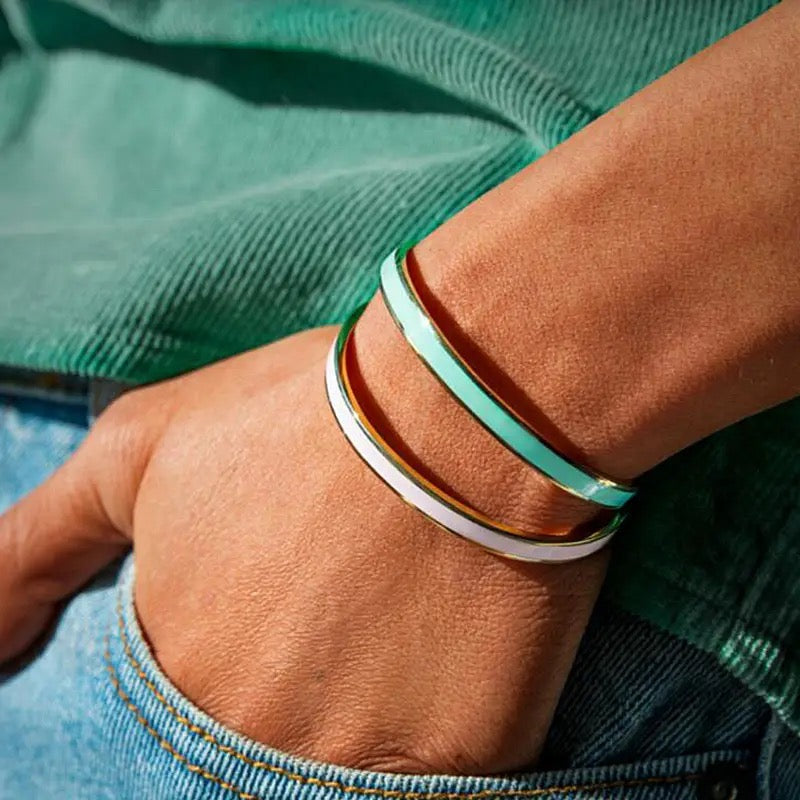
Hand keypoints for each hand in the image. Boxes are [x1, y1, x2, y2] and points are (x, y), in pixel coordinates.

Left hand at [0, 322, 605, 774]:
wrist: (458, 411)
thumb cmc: (298, 415)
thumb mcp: (139, 451)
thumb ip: (35, 549)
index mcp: (175, 673)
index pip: (180, 707)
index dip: (240, 641)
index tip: (280, 599)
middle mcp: (252, 739)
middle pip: (264, 732)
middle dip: (298, 664)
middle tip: (345, 588)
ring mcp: (356, 761)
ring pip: (343, 753)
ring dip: (365, 687)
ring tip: (396, 599)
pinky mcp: (460, 761)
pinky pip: (430, 766)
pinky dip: (435, 708)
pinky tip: (446, 633)